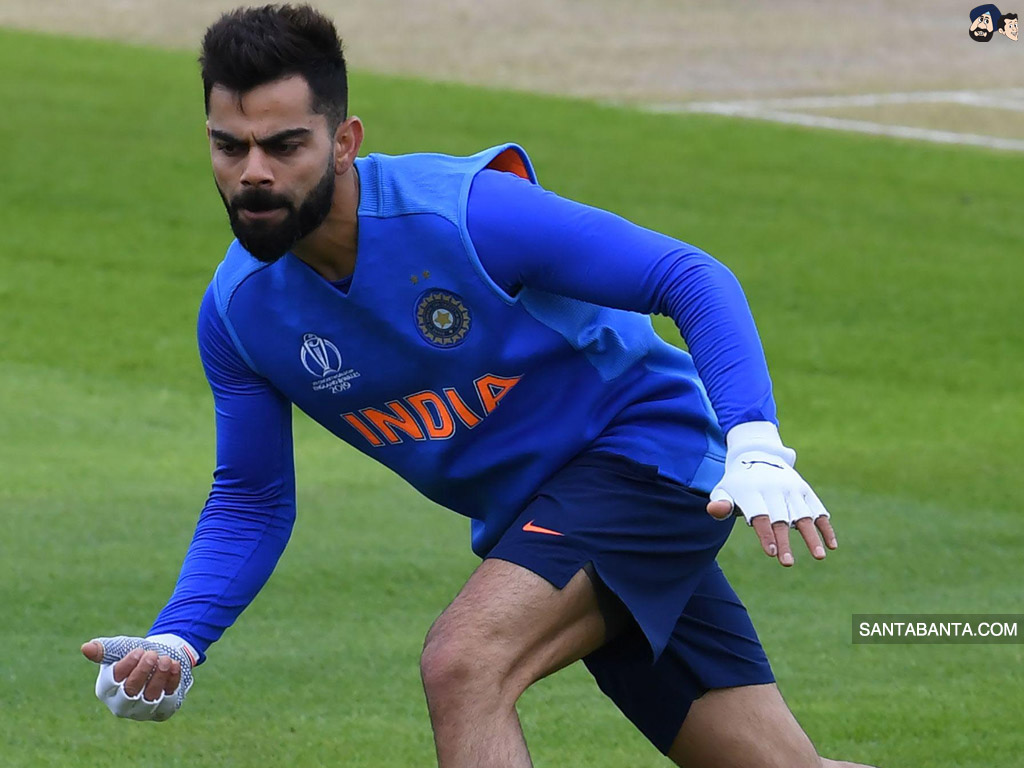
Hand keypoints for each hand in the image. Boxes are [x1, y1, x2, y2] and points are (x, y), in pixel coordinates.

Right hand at [81, 634, 197, 720]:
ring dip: (159, 677)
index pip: (111, 682)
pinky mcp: (162, 711)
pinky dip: (172, 682)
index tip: (138, 651)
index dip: (126, 666)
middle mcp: (122, 705)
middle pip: (130, 693)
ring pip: (150, 697)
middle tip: (152, 654)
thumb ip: (103, 650)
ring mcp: (143, 711)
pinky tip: (175, 665)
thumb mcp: (120, 648)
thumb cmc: (136, 654)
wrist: (161, 657)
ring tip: (165, 659)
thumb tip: (85, 648)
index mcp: (106, 690)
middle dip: (142, 673)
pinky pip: (168, 699)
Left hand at [706, 421, 836, 566]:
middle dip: (784, 541)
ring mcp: (792, 489)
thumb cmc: (738, 485)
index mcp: (752, 491)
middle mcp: (774, 488)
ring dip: (811, 536)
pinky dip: (826, 527)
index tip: (771, 553)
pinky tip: (831, 545)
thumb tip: (714, 510)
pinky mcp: (805, 491)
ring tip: (819, 556)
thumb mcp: (724, 490)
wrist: (758, 456)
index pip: (759, 514)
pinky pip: (818, 509)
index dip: (765, 533)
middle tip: (787, 563)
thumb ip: (720, 503)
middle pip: (781, 518)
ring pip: (803, 515)